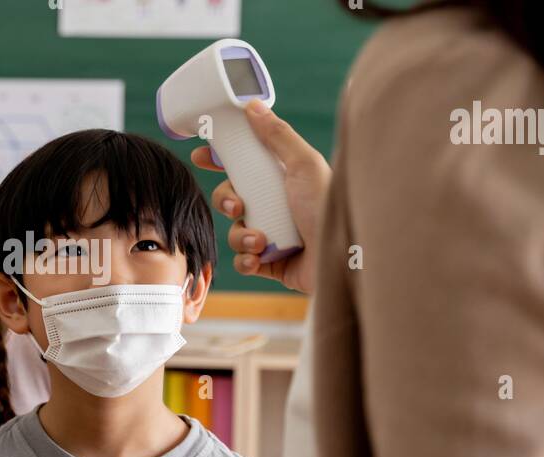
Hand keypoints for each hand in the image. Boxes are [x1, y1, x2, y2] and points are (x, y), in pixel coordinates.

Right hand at [191, 100, 330, 293]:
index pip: (244, 165)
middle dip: (226, 202)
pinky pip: (243, 261)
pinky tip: (258, 258)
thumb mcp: (304, 164)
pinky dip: (246, 260)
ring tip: (260, 241)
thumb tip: (252, 106)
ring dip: (241, 236)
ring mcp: (273, 236)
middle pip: (232, 198)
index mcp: (282, 180)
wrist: (342, 257)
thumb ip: (278, 135)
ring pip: (235, 232)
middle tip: (237, 207)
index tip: (201, 156)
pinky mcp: (271, 263)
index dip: (220, 160)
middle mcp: (276, 206)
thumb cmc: (327, 207)